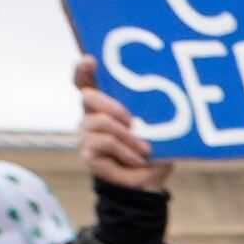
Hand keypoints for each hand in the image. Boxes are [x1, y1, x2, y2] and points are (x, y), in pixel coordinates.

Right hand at [76, 56, 168, 195]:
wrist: (149, 183)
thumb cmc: (152, 149)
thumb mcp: (155, 127)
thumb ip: (148, 112)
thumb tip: (160, 97)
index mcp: (104, 105)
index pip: (86, 82)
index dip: (83, 70)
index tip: (90, 60)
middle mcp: (90, 116)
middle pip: (89, 97)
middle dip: (112, 105)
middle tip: (132, 120)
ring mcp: (87, 134)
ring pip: (101, 122)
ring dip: (127, 135)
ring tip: (145, 148)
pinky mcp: (89, 153)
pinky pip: (106, 143)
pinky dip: (126, 151)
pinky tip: (139, 159)